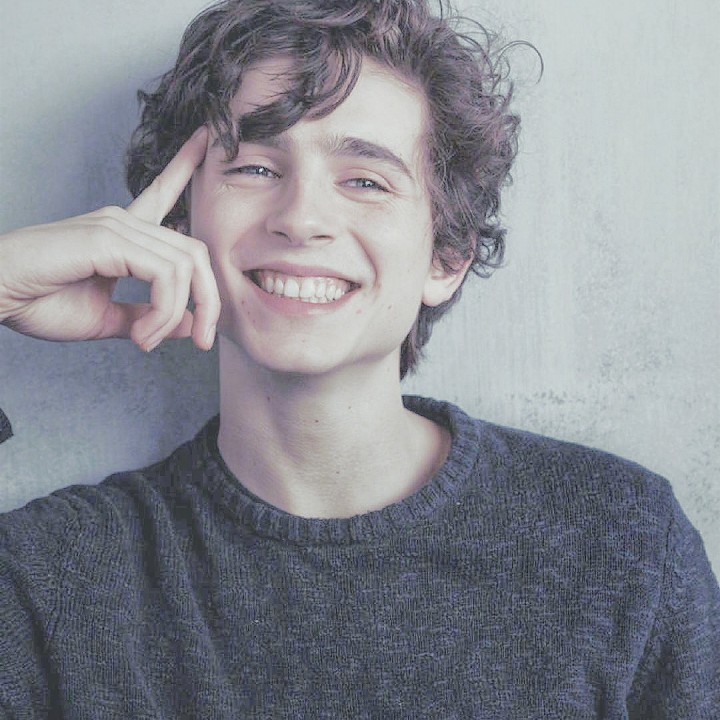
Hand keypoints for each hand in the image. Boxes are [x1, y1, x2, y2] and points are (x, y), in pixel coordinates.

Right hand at [0, 126, 218, 350]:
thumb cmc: (37, 303)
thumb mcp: (107, 318)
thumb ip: (149, 318)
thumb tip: (190, 325)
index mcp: (122, 234)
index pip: (162, 195)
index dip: (184, 168)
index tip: (204, 139)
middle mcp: (123, 223)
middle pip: (195, 253)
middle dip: (209, 301)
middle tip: (201, 341)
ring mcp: (116, 226)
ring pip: (185, 266)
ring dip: (178, 314)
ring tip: (147, 340)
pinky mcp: (107, 238)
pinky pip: (164, 275)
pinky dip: (163, 311)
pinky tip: (142, 335)